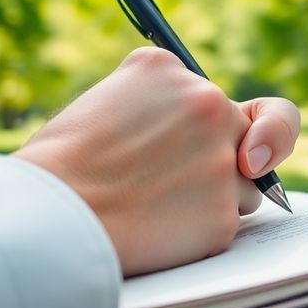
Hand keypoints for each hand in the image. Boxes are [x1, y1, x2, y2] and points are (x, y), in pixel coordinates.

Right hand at [13, 47, 299, 276]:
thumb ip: (159, 105)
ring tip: (157, 206)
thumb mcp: (106, 99)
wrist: (51, 215)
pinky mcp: (223, 213)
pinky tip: (159, 230)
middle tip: (181, 185)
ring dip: (216, 201)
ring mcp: (223, 160)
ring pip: (246, 190)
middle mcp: (209, 106)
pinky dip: (199, 235)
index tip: (253, 150)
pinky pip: (226, 226)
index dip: (256, 125)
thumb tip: (188, 129)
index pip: (222, 96)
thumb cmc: (60, 165)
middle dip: (225, 164)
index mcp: (173, 72)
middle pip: (247, 143)